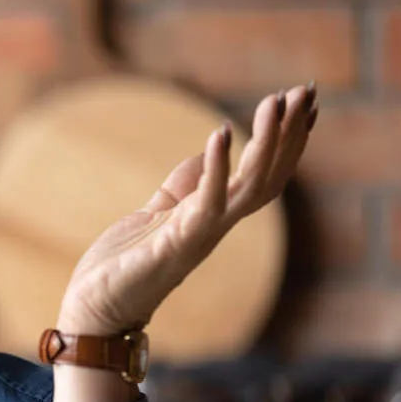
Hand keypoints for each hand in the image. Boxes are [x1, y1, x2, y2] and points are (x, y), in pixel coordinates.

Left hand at [56, 82, 317, 335]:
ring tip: (274, 102)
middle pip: (268, 177)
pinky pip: (206, 204)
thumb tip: (208, 153)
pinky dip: (216, 168)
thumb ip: (184, 185)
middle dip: (288, 134)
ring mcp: (199, 236)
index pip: (262, 175)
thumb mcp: (157, 214)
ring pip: (249, 187)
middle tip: (305, 90)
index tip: (303, 100)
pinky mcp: (175, 245)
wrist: (94, 311)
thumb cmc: (123, 267)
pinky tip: (221, 133)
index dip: (286, 140)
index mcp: (212, 217)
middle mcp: (215, 227)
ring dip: (266, 143)